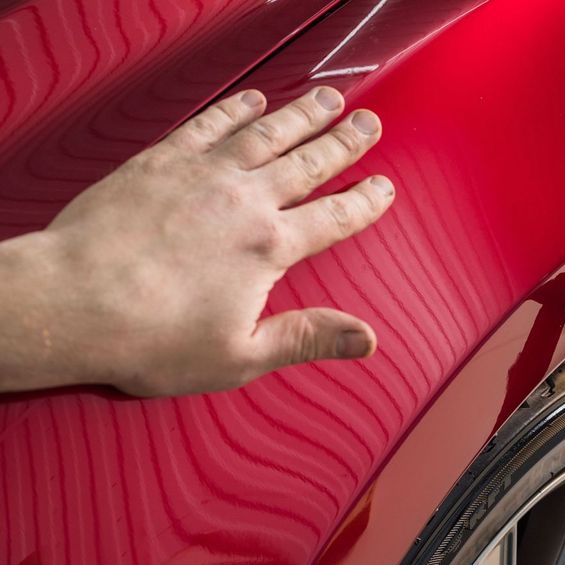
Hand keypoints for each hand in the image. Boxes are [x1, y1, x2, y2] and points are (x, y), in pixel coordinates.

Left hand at [5, 86, 391, 395]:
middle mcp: (243, 201)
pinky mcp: (160, 161)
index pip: (335, 217)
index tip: (383, 188)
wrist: (71, 302)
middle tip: (368, 125)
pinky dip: (235, 108)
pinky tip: (253, 100)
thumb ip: (307, 338)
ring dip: (302, 114)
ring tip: (328, 100)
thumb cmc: (148, 337)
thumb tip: (364, 339)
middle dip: (344, 142)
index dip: (366, 201)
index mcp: (269, 248)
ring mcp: (201, 174)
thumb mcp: (241, 356)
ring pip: (266, 133)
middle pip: (309, 162)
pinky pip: (209, 123)